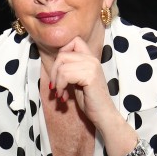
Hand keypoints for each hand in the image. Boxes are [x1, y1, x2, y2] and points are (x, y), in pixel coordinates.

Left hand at [46, 37, 137, 155]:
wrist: (103, 114)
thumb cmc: (89, 99)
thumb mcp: (76, 79)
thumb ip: (69, 68)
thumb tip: (54, 62)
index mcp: (90, 58)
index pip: (73, 41)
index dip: (61, 53)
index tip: (59, 71)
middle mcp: (92, 59)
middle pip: (62, 54)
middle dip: (54, 72)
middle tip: (55, 87)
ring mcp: (92, 66)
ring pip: (62, 67)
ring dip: (57, 83)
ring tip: (60, 94)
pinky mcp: (90, 76)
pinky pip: (65, 75)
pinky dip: (60, 87)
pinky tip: (63, 97)